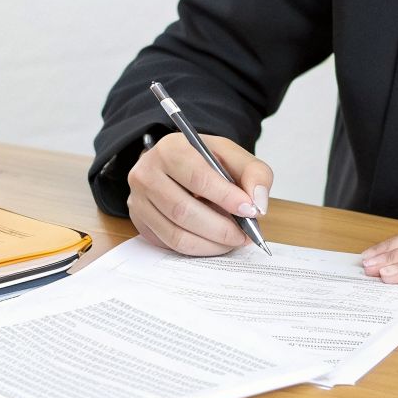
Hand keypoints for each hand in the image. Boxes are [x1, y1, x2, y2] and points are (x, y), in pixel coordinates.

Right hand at [127, 132, 273, 255]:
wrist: (176, 165)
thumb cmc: (204, 160)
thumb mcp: (232, 155)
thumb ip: (254, 174)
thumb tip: (258, 205)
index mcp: (170, 149)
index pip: (197, 177)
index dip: (225, 197)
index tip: (250, 210)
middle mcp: (146, 174)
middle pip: (183, 210)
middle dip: (221, 228)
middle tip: (245, 235)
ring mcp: (139, 200)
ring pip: (176, 233)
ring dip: (211, 243)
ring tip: (233, 239)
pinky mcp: (140, 222)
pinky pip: (170, 244)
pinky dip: (198, 249)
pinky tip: (214, 241)